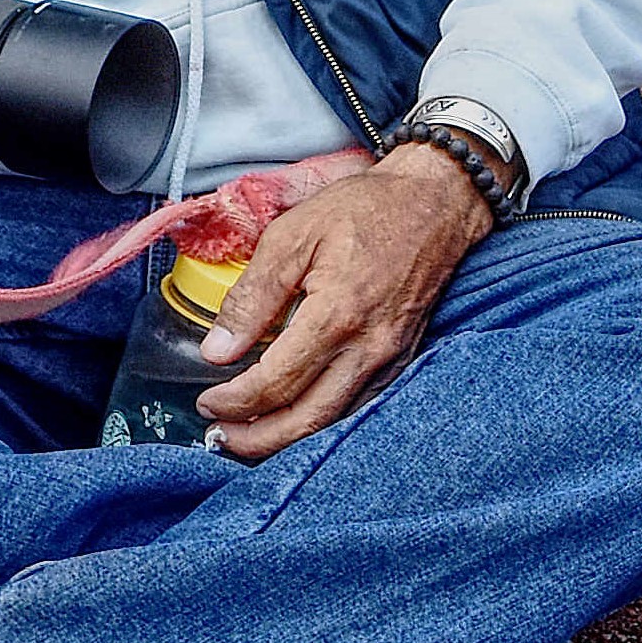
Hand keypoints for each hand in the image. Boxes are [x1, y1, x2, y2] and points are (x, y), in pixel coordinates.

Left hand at [192, 143, 490, 459]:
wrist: (433, 203)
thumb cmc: (366, 209)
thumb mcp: (292, 234)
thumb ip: (253, 295)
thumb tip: (218, 348)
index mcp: (336, 315)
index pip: (276, 383)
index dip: (235, 401)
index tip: (207, 401)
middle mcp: (368, 348)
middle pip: (306, 420)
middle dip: (256, 439)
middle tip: (221, 435)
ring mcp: (389, 358)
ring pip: (334, 422)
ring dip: (287, 438)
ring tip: (248, 435)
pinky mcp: (400, 358)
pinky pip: (357, 406)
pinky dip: (321, 422)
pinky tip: (295, 416)